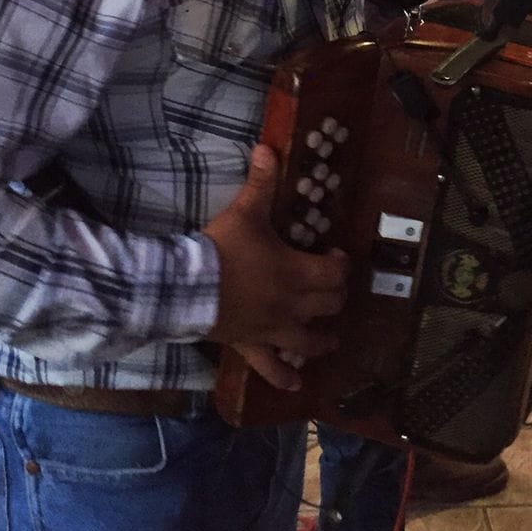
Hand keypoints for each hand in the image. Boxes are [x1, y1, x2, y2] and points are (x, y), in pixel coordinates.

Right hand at [204, 144, 349, 390]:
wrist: (189, 287)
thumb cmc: (222, 249)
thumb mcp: (244, 211)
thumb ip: (260, 182)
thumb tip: (267, 146)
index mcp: (297, 272)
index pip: (335, 274)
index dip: (342, 266)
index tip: (336, 256)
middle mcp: (293, 304)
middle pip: (329, 306)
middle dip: (336, 298)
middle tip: (333, 290)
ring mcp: (273, 329)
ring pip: (310, 341)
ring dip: (323, 339)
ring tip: (331, 339)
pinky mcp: (251, 345)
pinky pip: (272, 367)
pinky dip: (284, 376)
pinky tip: (295, 384)